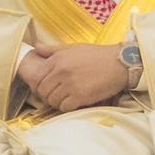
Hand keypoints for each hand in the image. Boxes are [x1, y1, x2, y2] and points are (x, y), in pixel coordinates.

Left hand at [17, 41, 132, 112]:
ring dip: (56, 102)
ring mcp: (70, 85)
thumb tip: (35, 47)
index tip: (44, 87)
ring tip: (64, 99)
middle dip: (46, 95)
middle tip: (54, 95)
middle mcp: (61, 72)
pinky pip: (64, 107)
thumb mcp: (73, 48)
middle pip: (42, 91)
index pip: (36, 77)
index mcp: (57, 59)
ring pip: (52, 100)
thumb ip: (52, 49)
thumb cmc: (97, 55)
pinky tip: (72, 103)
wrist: (119, 63)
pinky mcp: (81, 96)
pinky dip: (66, 107)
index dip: (38, 85)